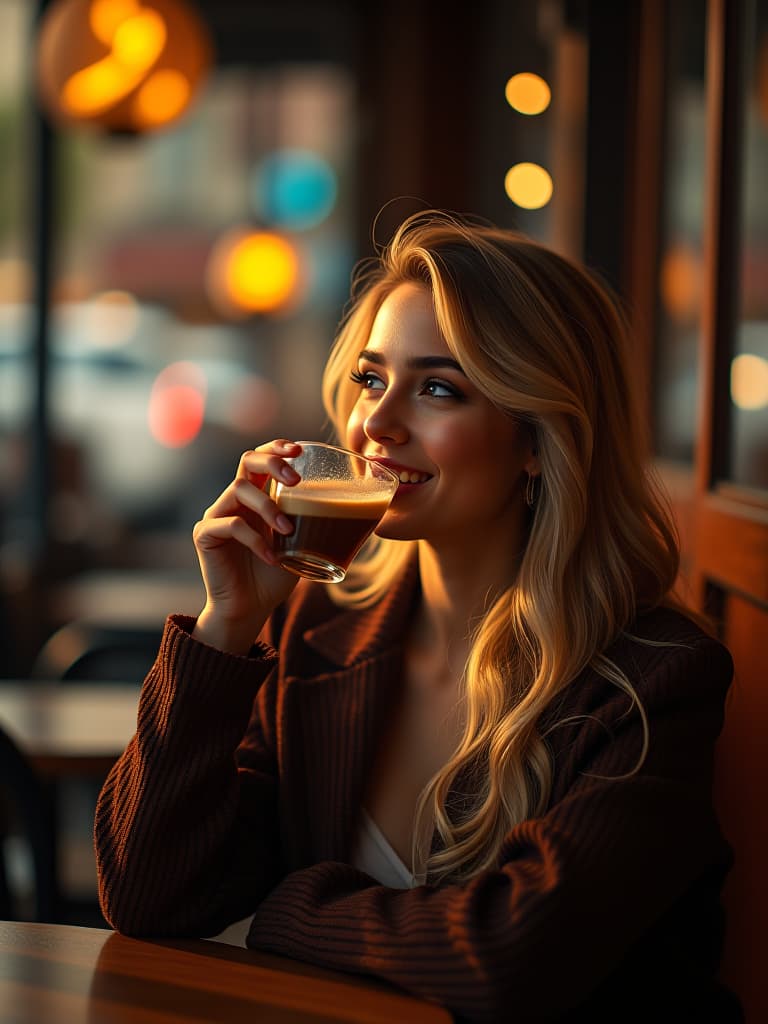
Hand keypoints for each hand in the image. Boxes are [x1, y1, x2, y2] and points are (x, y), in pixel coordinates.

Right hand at [191, 440, 302, 652]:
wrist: (249, 609)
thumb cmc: (275, 575)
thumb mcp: (302, 544)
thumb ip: (315, 524)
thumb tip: (363, 513)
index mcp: (256, 497)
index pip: (262, 458)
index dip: (277, 447)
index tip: (299, 449)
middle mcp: (234, 500)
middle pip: (247, 460)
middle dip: (273, 462)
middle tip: (295, 480)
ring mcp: (217, 515)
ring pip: (239, 489)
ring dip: (269, 507)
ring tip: (288, 530)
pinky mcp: (205, 535)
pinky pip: (229, 524)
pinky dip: (254, 539)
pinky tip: (271, 558)